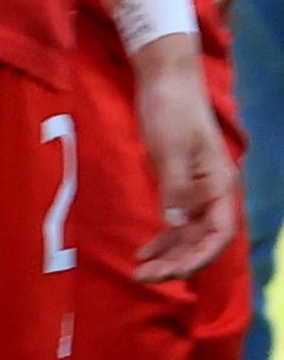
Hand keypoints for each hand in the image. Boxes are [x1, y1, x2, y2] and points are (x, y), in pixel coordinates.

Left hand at [134, 38, 238, 281]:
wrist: (165, 82)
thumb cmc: (171, 110)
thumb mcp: (170, 148)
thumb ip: (175, 187)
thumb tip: (175, 223)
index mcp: (219, 184)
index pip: (218, 233)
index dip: (197, 257)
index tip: (169, 272)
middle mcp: (213, 192)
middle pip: (202, 239)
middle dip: (177, 262)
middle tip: (143, 277)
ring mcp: (197, 190)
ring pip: (189, 234)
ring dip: (169, 255)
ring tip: (139, 271)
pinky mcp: (180, 185)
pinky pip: (177, 222)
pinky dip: (163, 239)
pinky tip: (143, 252)